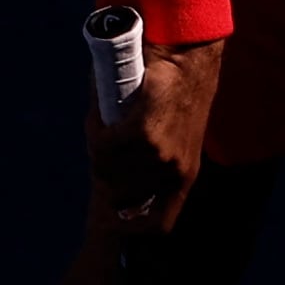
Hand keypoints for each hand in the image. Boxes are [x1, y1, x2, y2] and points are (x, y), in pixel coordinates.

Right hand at [86, 37, 226, 231]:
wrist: (189, 59)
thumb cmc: (179, 92)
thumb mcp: (172, 135)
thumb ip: (147, 156)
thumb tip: (112, 170)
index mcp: (185, 177)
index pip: (160, 223)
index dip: (132, 225)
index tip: (114, 216)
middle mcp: (172, 172)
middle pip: (118, 193)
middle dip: (104, 172)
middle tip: (101, 146)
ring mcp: (158, 155)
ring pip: (106, 167)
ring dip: (97, 147)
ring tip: (101, 124)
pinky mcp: (143, 133)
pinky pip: (103, 143)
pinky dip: (95, 130)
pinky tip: (98, 116)